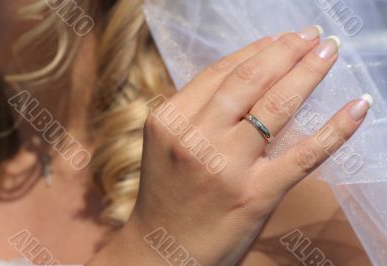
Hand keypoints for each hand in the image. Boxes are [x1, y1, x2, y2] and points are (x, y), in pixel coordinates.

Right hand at [91, 26, 370, 265]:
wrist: (163, 250)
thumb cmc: (168, 195)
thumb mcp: (169, 143)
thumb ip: (199, 111)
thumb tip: (247, 77)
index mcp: (170, 120)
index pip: (219, 72)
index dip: (255, 50)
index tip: (280, 38)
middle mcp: (196, 137)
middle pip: (249, 80)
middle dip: (287, 50)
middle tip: (311, 36)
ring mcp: (227, 165)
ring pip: (277, 106)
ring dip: (309, 72)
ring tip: (328, 52)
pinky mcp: (257, 194)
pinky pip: (304, 154)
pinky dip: (336, 129)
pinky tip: (357, 106)